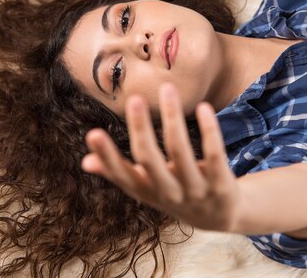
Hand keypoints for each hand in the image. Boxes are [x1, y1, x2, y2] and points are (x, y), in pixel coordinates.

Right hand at [81, 83, 240, 231]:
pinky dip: (209, 130)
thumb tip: (85, 162)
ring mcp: (196, 191)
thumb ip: (119, 173)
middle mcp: (169, 193)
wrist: (221, 218)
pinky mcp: (221, 185)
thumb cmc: (176, 193)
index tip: (93, 133)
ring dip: (173, 118)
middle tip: (134, 98)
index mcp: (147, 191)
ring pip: (181, 152)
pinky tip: (204, 107)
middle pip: (150, 160)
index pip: (123, 175)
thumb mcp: (147, 188)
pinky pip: (214, 154)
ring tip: (167, 89)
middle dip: (141, 129)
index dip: (107, 157)